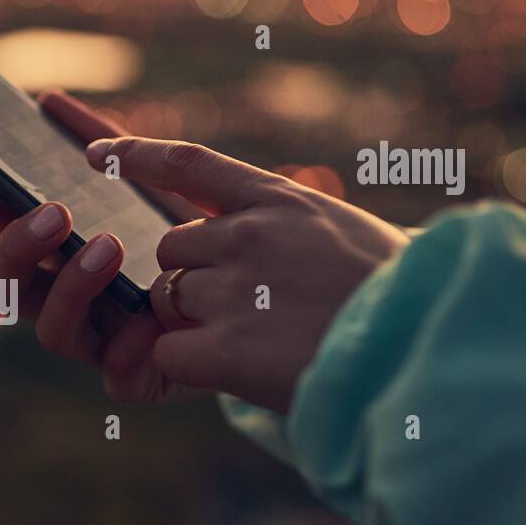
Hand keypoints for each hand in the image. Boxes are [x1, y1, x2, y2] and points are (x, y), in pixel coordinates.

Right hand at [0, 91, 194, 403]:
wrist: (262, 296)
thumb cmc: (193, 235)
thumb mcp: (154, 183)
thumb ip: (105, 145)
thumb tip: (48, 102)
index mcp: (55, 252)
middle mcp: (63, 299)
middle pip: (8, 285)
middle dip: (17, 248)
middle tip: (53, 212)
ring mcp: (96, 342)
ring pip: (52, 331)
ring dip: (72, 287)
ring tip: (108, 246)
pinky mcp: (136, 379)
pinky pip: (118, 380)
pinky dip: (128, 353)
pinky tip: (147, 327)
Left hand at [84, 136, 410, 412]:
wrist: (429, 352)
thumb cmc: (400, 299)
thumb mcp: (349, 236)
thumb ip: (292, 229)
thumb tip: (240, 234)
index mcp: (283, 201)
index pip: (190, 164)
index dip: (137, 155)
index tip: (96, 152)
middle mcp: (252, 234)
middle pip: (172, 249)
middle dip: (190, 279)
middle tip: (247, 309)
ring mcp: (237, 288)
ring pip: (166, 299)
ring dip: (193, 323)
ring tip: (260, 340)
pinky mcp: (228, 346)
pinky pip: (171, 352)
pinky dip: (192, 367)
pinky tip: (242, 372)